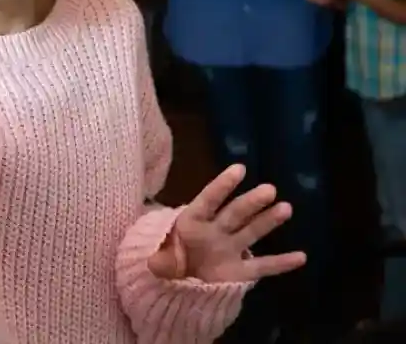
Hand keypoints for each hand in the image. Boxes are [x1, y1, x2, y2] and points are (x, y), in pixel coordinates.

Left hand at [148, 164, 306, 282]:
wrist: (173, 286)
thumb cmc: (166, 262)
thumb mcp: (157, 261)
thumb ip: (160, 261)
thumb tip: (154, 264)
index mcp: (191, 223)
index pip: (208, 200)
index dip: (221, 185)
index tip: (239, 169)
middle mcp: (214, 232)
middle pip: (234, 213)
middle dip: (250, 202)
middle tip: (269, 189)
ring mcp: (229, 250)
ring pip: (251, 232)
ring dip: (268, 221)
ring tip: (285, 207)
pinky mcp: (239, 272)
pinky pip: (262, 267)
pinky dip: (281, 263)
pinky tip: (301, 256)